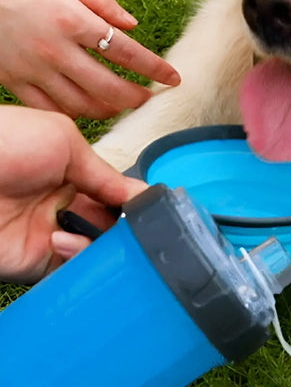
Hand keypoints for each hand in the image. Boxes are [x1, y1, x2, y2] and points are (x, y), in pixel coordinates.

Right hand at [0, 0, 179, 119]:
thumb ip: (101, 0)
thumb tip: (133, 24)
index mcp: (72, 19)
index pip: (126, 52)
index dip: (155, 68)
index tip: (174, 78)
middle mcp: (54, 50)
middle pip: (108, 88)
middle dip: (136, 97)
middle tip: (150, 97)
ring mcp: (31, 70)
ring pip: (80, 105)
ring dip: (108, 110)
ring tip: (122, 105)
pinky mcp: (11, 81)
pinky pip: (48, 109)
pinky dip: (72, 115)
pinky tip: (85, 110)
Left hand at [0, 106, 145, 282]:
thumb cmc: (5, 142)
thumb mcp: (65, 142)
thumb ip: (106, 174)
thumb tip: (143, 194)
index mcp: (71, 173)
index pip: (113, 192)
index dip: (133, 199)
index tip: (155, 204)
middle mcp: (62, 205)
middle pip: (109, 223)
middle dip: (124, 224)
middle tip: (135, 222)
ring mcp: (48, 234)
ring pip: (94, 248)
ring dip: (103, 243)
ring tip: (96, 230)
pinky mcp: (32, 262)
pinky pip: (68, 268)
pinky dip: (77, 259)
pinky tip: (64, 240)